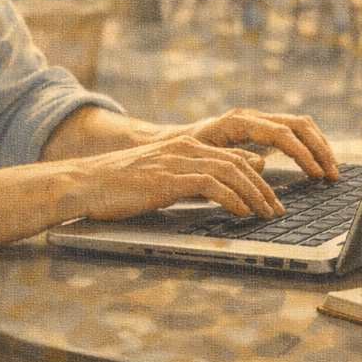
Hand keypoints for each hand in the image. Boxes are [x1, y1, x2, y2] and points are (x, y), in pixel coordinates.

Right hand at [56, 136, 283, 220]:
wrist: (84, 183)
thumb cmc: (122, 186)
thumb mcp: (166, 178)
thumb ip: (196, 178)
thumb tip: (227, 188)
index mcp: (187, 146)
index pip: (236, 158)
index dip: (260, 179)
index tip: (272, 201)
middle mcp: (186, 148)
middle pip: (240, 163)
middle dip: (264, 189)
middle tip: (277, 211)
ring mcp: (176, 161)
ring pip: (230, 171)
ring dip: (253, 195)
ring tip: (266, 215)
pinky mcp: (166, 178)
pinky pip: (209, 184)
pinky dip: (230, 198)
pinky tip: (241, 213)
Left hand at [175, 108, 339, 181]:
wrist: (170, 143)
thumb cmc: (185, 153)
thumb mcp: (204, 158)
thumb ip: (231, 160)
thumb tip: (262, 165)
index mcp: (239, 122)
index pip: (281, 133)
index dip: (302, 153)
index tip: (317, 174)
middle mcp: (253, 117)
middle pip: (298, 125)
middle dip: (319, 149)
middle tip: (332, 176)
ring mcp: (259, 121)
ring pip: (300, 126)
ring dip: (319, 147)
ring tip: (331, 172)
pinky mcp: (261, 131)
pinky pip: (293, 133)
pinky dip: (309, 147)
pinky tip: (316, 165)